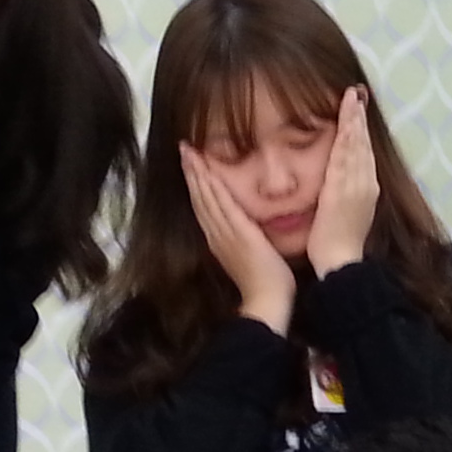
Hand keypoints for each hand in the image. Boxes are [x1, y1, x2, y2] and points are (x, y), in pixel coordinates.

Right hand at [185, 145, 297, 331]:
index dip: (196, 185)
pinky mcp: (237, 232)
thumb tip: (249, 228)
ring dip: (196, 173)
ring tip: (188, 152)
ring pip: (205, 198)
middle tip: (183, 148)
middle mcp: (216, 235)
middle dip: (191, 172)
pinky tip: (205, 170)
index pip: (204, 206)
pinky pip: (221, 204)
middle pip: (199, 198)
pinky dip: (211, 186)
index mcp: (219, 240)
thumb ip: (245, 241)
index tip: (191, 164)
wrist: (268, 302)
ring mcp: (224, 233)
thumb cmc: (266, 284)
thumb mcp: (251, 256)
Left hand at [304, 86, 378, 272]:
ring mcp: (358, 185)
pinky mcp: (346, 188)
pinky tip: (347, 116)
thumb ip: (340, 199)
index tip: (356, 111)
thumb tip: (333, 190)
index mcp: (366, 191)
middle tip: (356, 93)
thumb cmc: (337, 247)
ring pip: (357, 144)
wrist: (341, 266)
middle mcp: (366, 184)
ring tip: (352, 96)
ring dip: (355, 119)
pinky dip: (349, 132)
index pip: (363, 154)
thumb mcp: (341, 217)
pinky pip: (347, 153)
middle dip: (359, 118)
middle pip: (363, 144)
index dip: (361, 132)